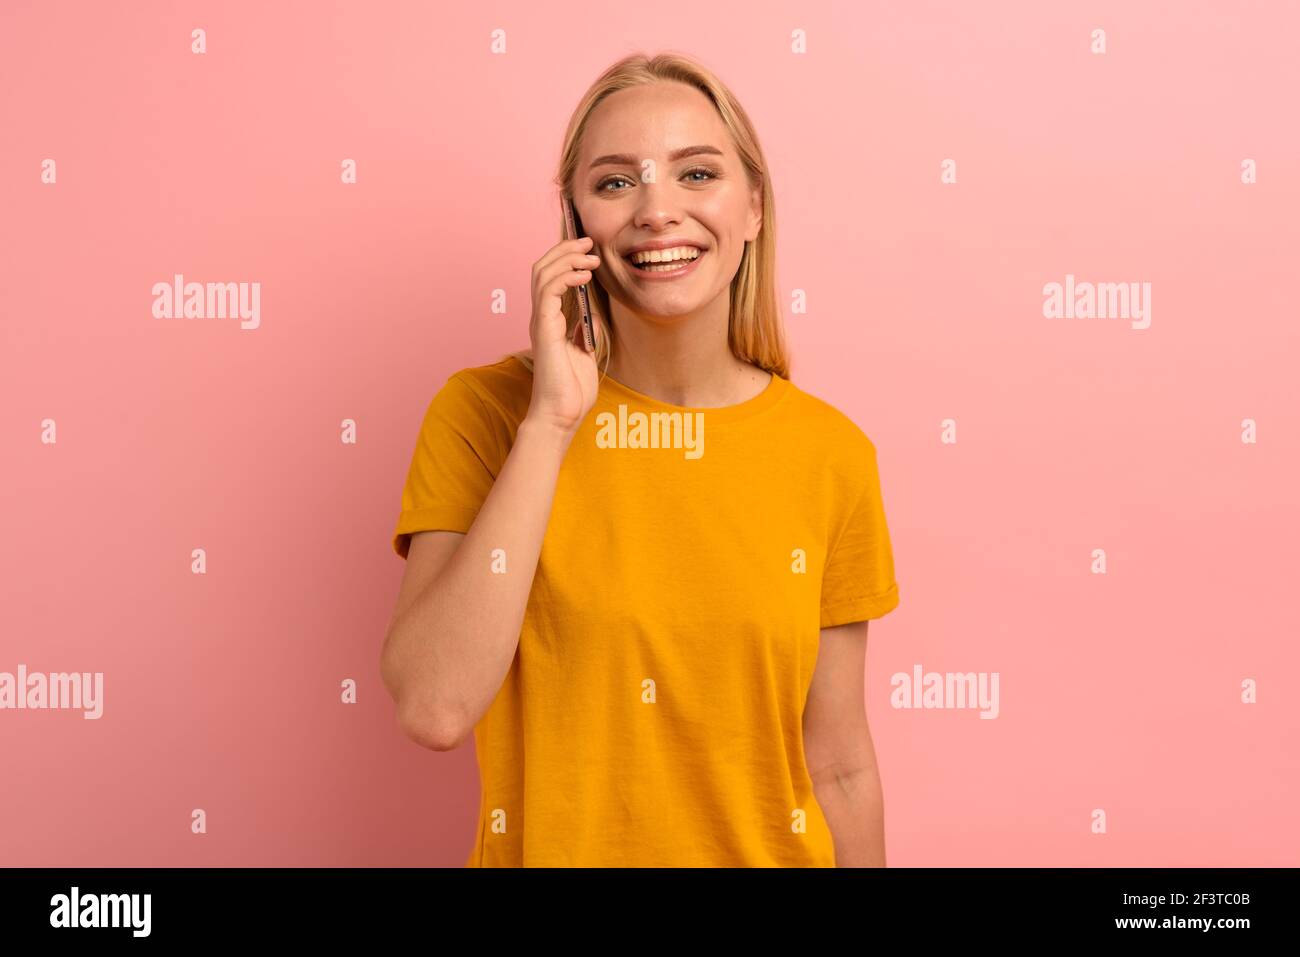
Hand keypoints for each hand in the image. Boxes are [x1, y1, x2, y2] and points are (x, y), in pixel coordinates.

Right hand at [525, 235, 600, 435]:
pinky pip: (549, 292)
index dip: (565, 257)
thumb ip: (584, 329)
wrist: (562, 415)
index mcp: (550, 320)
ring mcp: (540, 322)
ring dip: (567, 258)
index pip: (552, 277)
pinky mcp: (544, 329)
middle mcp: (541, 317)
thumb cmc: (572, 390)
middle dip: (565, 249)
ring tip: (590, 254)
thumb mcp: (585, 352)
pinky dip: (566, 277)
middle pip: (543, 267)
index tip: (588, 246)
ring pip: (543, 274)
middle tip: (589, 241)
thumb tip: (591, 312)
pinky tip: (584, 275)